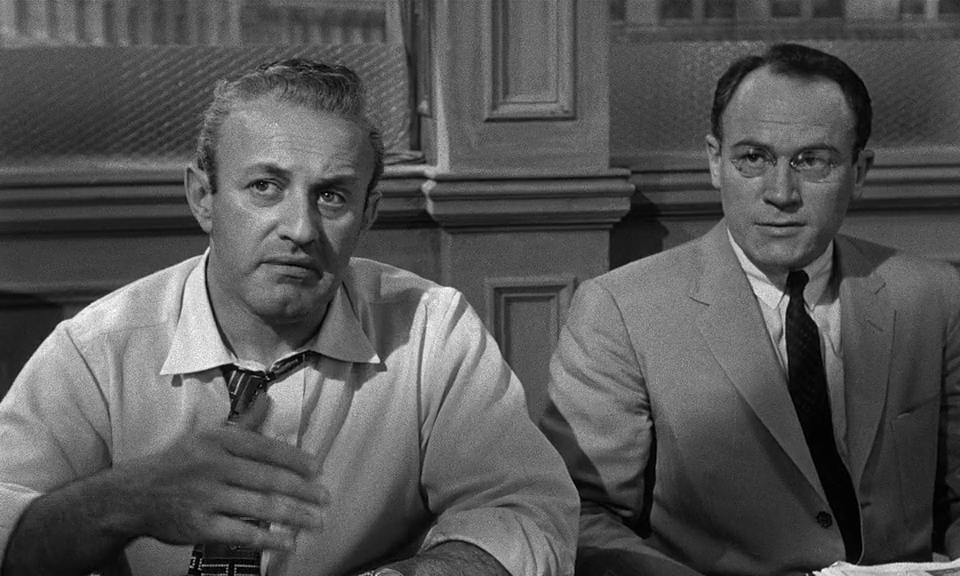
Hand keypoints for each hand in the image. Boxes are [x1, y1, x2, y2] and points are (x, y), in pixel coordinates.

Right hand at [108, 394, 325, 550]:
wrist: (134, 496)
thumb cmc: (179, 463)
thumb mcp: (207, 436)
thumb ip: (242, 423)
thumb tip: (267, 398)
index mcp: (217, 441)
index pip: (264, 448)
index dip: (294, 459)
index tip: (318, 468)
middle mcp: (213, 466)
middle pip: (268, 478)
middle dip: (303, 490)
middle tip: (326, 497)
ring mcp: (206, 497)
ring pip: (260, 506)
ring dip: (294, 515)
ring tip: (317, 521)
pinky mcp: (199, 526)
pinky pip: (241, 533)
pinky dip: (268, 538)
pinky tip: (289, 541)